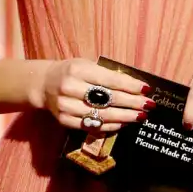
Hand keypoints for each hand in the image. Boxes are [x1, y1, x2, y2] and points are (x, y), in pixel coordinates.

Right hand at [34, 58, 151, 132]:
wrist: (44, 84)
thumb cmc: (72, 72)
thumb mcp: (87, 65)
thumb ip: (108, 74)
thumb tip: (136, 86)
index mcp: (78, 70)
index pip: (111, 80)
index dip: (131, 86)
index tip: (147, 89)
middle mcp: (70, 88)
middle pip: (109, 99)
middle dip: (132, 103)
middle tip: (149, 105)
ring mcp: (66, 106)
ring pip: (102, 115)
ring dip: (125, 117)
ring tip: (140, 116)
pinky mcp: (64, 120)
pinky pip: (92, 126)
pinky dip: (110, 125)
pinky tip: (123, 123)